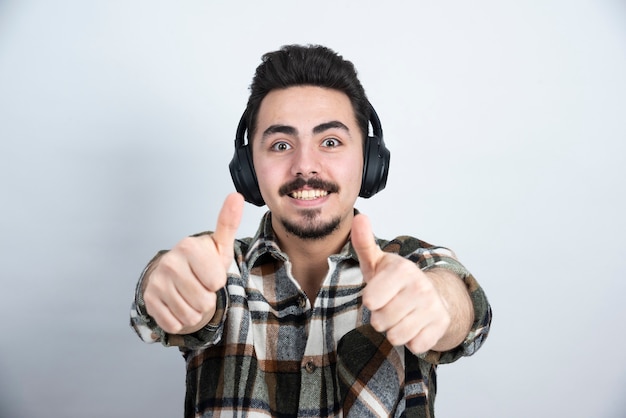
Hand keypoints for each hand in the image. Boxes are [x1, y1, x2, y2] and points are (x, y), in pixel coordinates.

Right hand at [143, 193, 243, 334]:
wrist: (175, 275)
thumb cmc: (202, 261)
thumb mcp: (218, 244)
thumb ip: (228, 223)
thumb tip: (236, 196)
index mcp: (188, 247)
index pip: (216, 281)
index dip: (217, 282)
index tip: (210, 273)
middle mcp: (169, 262)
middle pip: (204, 301)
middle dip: (207, 299)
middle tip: (200, 286)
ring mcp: (156, 282)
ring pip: (190, 315)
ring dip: (195, 311)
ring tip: (190, 295)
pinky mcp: (149, 301)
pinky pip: (174, 323)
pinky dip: (180, 319)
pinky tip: (178, 304)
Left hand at [351, 214, 450, 353]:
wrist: (429, 293)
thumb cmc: (393, 279)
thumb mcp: (376, 261)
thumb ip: (363, 242)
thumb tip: (360, 217)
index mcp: (403, 270)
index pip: (370, 301)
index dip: (370, 301)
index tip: (378, 293)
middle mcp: (421, 286)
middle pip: (381, 321)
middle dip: (380, 318)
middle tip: (388, 306)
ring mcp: (433, 306)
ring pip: (396, 336)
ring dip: (393, 330)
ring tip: (399, 315)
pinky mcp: (441, 324)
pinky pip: (415, 346)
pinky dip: (411, 340)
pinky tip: (414, 325)